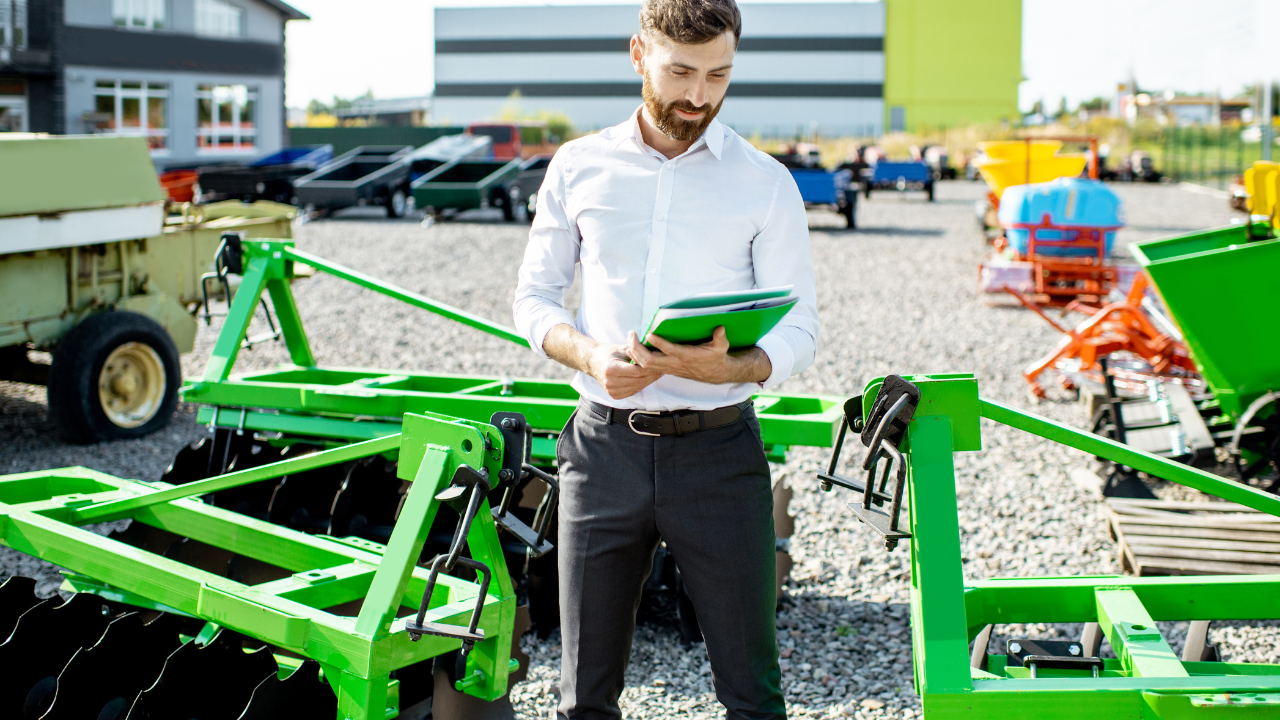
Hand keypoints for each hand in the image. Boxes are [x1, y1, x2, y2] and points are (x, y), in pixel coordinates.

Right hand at [587, 341, 663, 399]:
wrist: (593, 362)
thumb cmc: (608, 352)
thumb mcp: (621, 348)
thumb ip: (636, 349)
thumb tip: (652, 348)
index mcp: (611, 369)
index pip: (636, 371)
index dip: (650, 368)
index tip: (659, 363)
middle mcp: (610, 382)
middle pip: (638, 381)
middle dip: (652, 375)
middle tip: (663, 369)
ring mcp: (612, 391)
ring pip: (637, 387)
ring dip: (648, 381)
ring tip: (657, 373)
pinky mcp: (614, 395)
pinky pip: (633, 391)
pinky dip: (641, 385)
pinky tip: (647, 379)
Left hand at [626, 327, 771, 384]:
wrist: (714, 374)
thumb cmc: (716, 357)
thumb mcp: (721, 347)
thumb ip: (720, 338)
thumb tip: (720, 328)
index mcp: (687, 356)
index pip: (670, 351)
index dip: (659, 343)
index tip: (649, 334)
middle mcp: (675, 364)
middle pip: (650, 361)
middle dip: (638, 349)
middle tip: (631, 335)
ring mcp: (669, 368)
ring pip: (646, 365)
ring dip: (635, 354)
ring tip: (629, 340)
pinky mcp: (666, 369)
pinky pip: (648, 367)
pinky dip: (638, 358)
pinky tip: (632, 349)